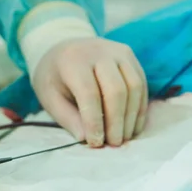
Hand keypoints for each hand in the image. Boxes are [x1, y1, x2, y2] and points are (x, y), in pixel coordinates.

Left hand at [31, 38, 147, 146]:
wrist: (61, 46)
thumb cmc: (53, 76)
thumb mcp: (50, 97)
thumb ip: (67, 117)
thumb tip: (86, 138)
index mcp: (72, 60)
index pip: (89, 93)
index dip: (95, 121)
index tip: (96, 142)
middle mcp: (98, 51)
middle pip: (116, 90)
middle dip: (116, 121)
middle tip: (114, 143)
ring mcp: (117, 51)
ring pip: (134, 86)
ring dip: (131, 117)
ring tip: (124, 138)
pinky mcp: (129, 55)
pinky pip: (141, 83)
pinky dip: (139, 107)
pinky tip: (132, 126)